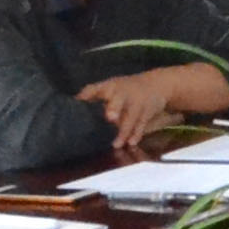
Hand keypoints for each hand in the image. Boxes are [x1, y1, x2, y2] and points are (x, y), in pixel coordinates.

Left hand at [74, 69, 197, 154]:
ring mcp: (137, 102)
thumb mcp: (109, 88)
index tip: (80, 101)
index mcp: (110, 87)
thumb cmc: (125, 89)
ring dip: (125, 130)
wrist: (157, 85)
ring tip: (116, 144)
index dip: (89, 93)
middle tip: (110, 117)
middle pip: (119, 100)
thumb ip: (91, 95)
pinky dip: (137, 133)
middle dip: (115, 107)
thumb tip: (71, 103)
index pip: (97, 88)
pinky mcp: (147, 111)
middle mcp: (123, 93)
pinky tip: (132, 143)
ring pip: (131, 116)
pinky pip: (142, 123)